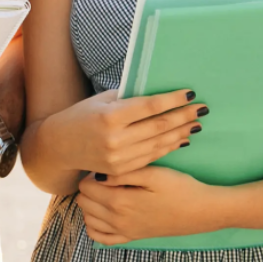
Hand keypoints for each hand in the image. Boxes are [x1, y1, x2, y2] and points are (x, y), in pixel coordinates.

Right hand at [40, 89, 205, 175]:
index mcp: (111, 116)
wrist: (60, 146)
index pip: (150, 106)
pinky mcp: (120, 170)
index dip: (172, 100)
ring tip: (196, 124)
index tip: (190, 94)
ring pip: (158, 144)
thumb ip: (128, 97)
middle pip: (159, 126)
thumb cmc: (82, 115)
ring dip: (181, 133)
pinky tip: (181, 140)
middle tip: (202, 109)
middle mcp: (115, 139)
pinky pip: (151, 157)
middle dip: (184, 116)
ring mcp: (119, 158)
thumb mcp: (102, 100)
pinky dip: (168, 148)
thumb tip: (158, 92)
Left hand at [76, 166, 225, 244]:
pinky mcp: (132, 238)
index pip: (85, 187)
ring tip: (106, 191)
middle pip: (84, 203)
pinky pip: (101, 238)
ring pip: (89, 220)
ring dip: (91, 204)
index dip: (91, 173)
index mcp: (120, 202)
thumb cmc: (179, 187)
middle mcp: (117, 221)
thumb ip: (123, 173)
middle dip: (89, 188)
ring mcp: (124, 232)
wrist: (201, 211)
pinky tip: (105, 212)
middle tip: (106, 177)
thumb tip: (98, 175)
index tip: (105, 166)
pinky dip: (96, 225)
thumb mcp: (153, 173)